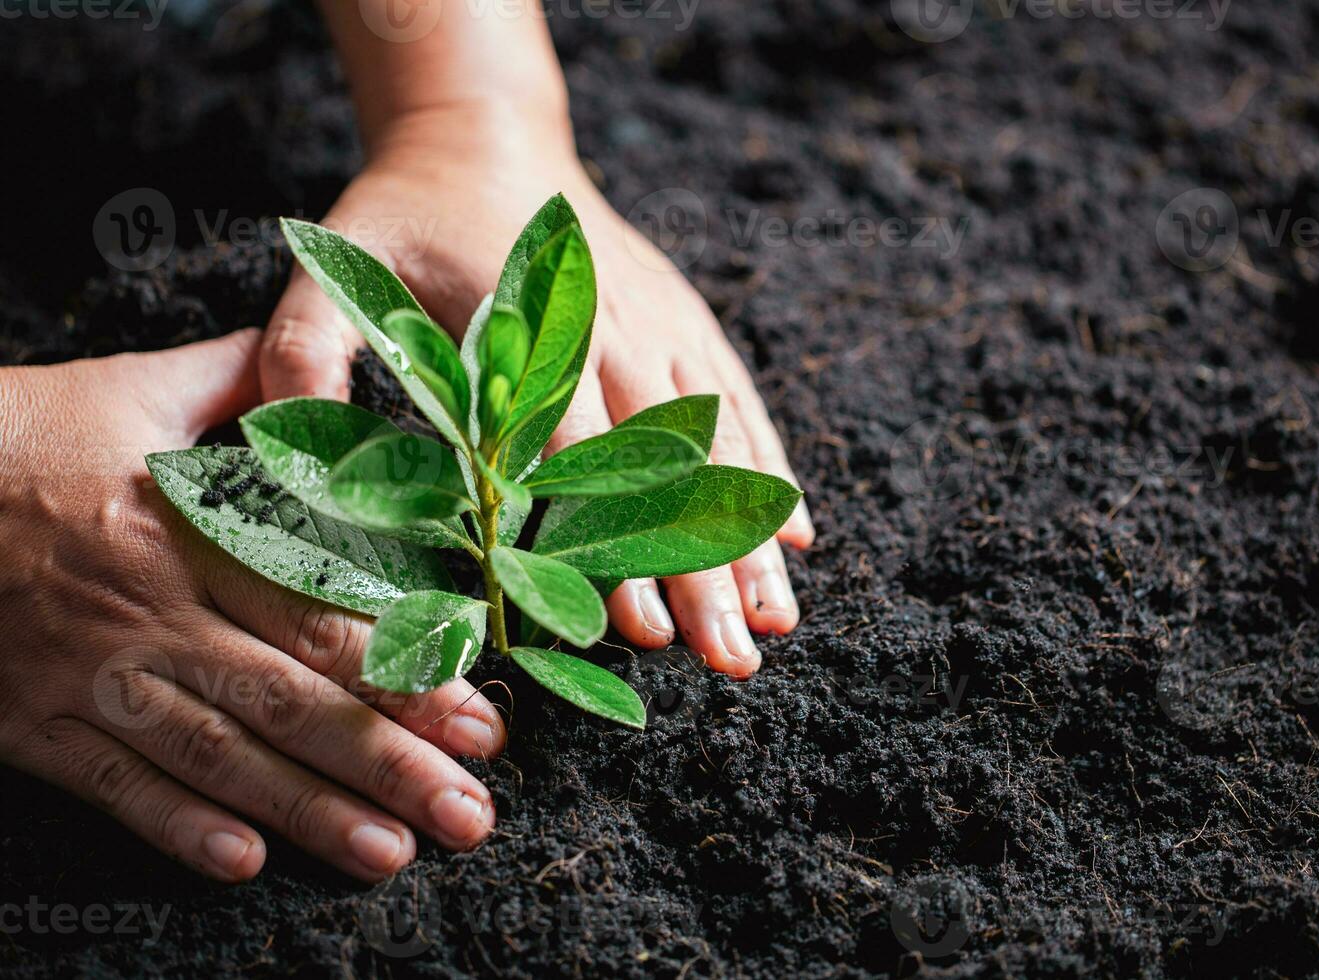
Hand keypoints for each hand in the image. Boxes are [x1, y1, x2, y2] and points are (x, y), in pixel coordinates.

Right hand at [0, 330, 504, 881]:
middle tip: (468, 813)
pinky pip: (112, 784)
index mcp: (188, 532)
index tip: (478, 715)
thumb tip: (316, 355)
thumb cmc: (17, 435)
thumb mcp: (134, 390)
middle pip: (291, 700)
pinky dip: (175, 827)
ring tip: (390, 851)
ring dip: (310, 811)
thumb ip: (239, 378)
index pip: (321, 615)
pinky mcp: (31, 720)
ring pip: (218, 757)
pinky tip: (244, 864)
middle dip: (389, 762)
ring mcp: (89, 674)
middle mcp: (150, 613)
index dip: (406, 672)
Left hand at [261, 104, 814, 677]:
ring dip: (750, 538)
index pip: (579, 459)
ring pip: (719, 447)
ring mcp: (661, 327)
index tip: (637, 628)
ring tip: (776, 625)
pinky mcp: (685, 322)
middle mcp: (613, 334)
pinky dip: (770, 470)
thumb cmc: (406, 216)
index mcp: (531, 334)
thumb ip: (304, 353)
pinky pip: (738, 404)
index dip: (609, 544)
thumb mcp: (335, 270)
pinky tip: (798, 536)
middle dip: (703, 571)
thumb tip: (278, 445)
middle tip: (726, 663)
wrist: (486, 134)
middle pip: (670, 468)